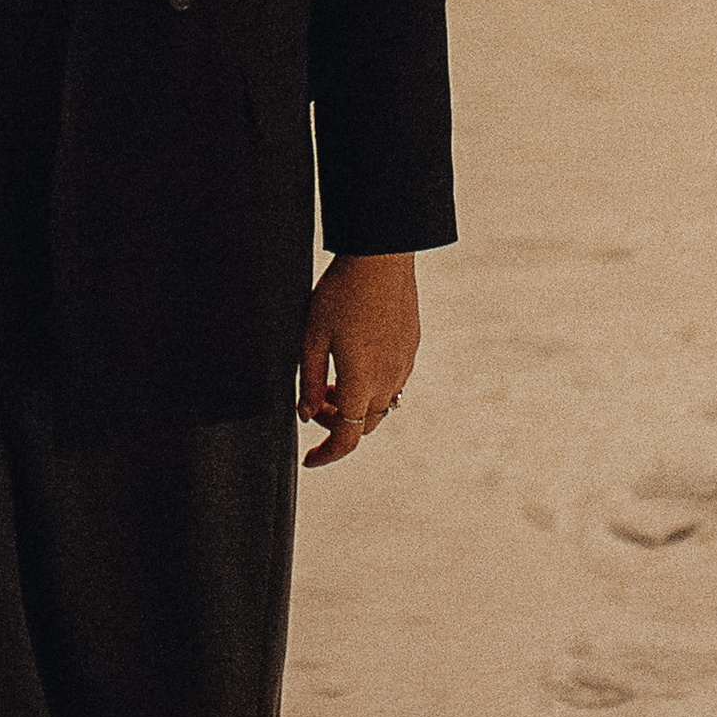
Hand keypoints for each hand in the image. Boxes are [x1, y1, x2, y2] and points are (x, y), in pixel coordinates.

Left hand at [299, 251, 418, 466]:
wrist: (381, 257)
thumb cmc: (342, 293)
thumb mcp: (311, 337)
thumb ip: (307, 381)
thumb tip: (305, 414)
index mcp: (361, 383)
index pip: (346, 439)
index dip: (326, 455)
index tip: (310, 459)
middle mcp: (388, 380)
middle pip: (363, 425)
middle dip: (336, 424)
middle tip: (314, 401)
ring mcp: (404, 365)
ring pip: (380, 406)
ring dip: (354, 405)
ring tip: (331, 378)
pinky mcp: (411, 349)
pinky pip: (392, 383)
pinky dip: (370, 387)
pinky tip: (354, 359)